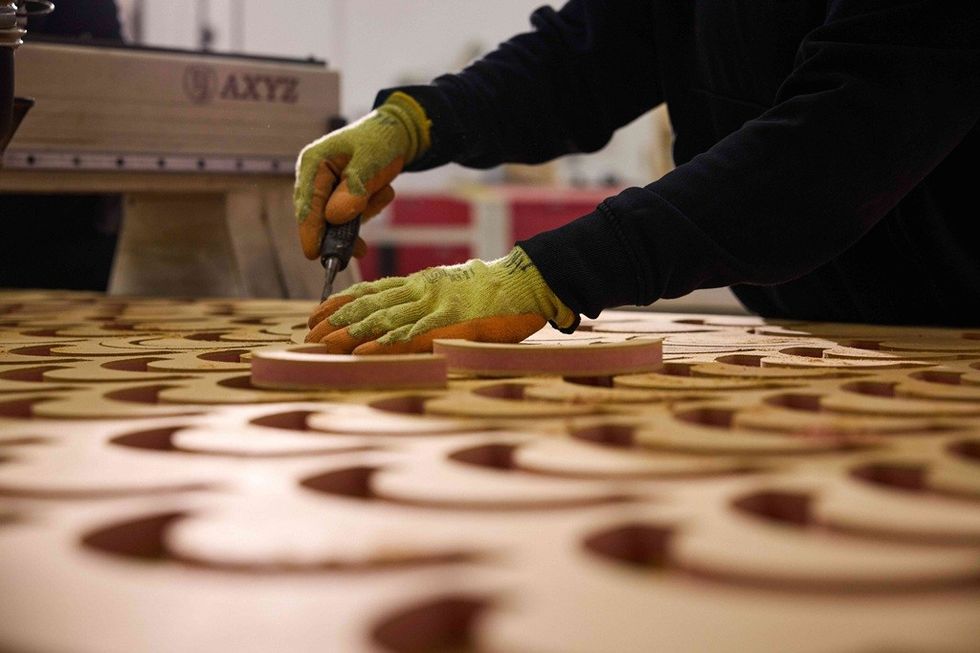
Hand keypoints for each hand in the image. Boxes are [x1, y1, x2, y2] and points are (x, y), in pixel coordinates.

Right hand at [294, 92, 430, 259]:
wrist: (398, 132)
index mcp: (313, 163)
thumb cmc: (381, 141)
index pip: (308, 203)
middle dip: (340, 230)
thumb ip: (354, 189)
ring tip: (381, 191)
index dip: (309, 230)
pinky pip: (352, 216)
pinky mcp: (341, 196)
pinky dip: (369, 210)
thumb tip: (334, 218)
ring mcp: (327, 188)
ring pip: (337, 220)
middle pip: (318, 216)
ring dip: (362, 213)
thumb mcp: (370, 162)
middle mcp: (315, 177)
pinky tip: (382, 192)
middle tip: (359, 250)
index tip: (313, 254)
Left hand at [306, 247, 577, 354]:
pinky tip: (360, 355)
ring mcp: (435, 308)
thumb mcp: (456, 284)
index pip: (371, 291)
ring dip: (348, 335)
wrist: (530, 281)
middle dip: (335, 321)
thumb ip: (431, 294)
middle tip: (308, 335)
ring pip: (382, 321)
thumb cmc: (498, 288)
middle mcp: (422, 292)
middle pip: (369, 306)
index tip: (316, 313)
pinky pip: (410, 338)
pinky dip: (381, 347)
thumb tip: (410, 306)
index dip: (340, 302)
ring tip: (321, 346)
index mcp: (422, 283)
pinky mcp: (451, 327)